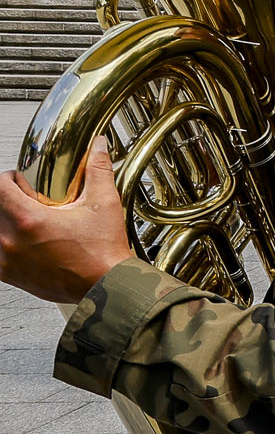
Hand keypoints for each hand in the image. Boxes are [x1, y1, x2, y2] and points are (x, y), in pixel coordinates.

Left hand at [0, 139, 133, 304]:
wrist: (105, 286)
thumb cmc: (102, 253)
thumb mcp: (103, 204)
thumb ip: (97, 171)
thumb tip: (98, 148)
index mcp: (28, 220)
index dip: (8, 178)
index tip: (20, 180)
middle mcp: (10, 240)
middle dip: (6, 199)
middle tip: (27, 199)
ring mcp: (6, 260)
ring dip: (6, 221)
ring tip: (28, 221)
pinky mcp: (8, 275)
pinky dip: (6, 242)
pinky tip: (27, 241)